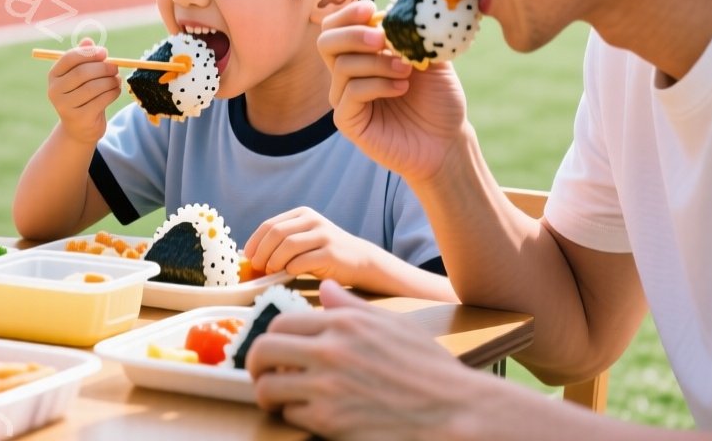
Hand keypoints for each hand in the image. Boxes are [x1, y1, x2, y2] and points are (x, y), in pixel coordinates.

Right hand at [46, 38, 120, 143]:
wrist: (79, 127)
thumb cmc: (82, 95)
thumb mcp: (80, 76)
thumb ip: (83, 58)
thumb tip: (88, 40)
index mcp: (54, 76)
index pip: (69, 58)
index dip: (89, 53)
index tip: (104, 53)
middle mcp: (55, 91)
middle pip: (82, 73)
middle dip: (103, 68)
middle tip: (115, 67)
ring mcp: (65, 106)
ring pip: (94, 87)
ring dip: (111, 81)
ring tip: (117, 80)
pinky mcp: (80, 118)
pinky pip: (101, 100)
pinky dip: (113, 92)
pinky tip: (116, 90)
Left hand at [243, 207, 375, 282]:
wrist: (361, 260)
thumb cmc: (325, 253)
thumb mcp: (305, 240)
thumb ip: (283, 242)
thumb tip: (251, 257)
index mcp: (302, 214)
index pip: (269, 225)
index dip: (255, 241)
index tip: (247, 256)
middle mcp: (312, 220)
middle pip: (276, 233)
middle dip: (262, 252)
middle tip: (257, 267)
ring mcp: (323, 235)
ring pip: (288, 245)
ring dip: (274, 261)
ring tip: (271, 271)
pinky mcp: (331, 253)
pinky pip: (303, 261)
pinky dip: (291, 268)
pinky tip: (289, 273)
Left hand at [247, 281, 484, 439]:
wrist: (455, 411)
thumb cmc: (428, 368)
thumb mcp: (392, 325)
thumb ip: (351, 307)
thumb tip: (325, 289)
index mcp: (342, 323)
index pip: (280, 322)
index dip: (271, 337)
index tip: (274, 348)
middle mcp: (329, 351)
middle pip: (263, 350)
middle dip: (256, 363)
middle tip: (263, 373)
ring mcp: (327, 387)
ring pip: (268, 386)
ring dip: (268, 393)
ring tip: (279, 397)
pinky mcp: (329, 421)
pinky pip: (291, 415)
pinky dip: (294, 416)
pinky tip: (308, 415)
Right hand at [317, 0, 471, 183]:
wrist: (448, 141)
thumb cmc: (439, 99)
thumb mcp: (430, 58)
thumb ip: (412, 34)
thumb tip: (394, 12)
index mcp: (362, 54)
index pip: (336, 27)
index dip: (348, 14)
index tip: (372, 9)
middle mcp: (347, 74)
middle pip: (325, 42)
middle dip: (352, 34)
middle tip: (382, 39)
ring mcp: (345, 98)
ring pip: (342, 66)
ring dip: (376, 63)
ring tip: (407, 71)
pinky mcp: (347, 121)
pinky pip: (349, 94)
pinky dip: (376, 85)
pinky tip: (401, 89)